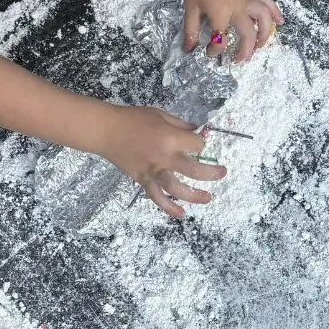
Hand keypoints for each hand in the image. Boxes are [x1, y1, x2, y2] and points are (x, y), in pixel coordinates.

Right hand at [99, 106, 224, 217]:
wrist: (107, 131)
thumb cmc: (133, 119)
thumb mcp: (160, 114)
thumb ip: (179, 125)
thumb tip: (194, 132)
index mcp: (170, 138)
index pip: (197, 145)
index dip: (201, 143)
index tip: (197, 143)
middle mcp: (165, 158)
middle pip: (194, 170)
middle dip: (211, 173)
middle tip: (222, 173)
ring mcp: (154, 172)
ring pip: (177, 189)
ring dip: (194, 196)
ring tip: (208, 198)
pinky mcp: (143, 181)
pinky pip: (157, 198)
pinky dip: (169, 208)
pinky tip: (181, 214)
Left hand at [182, 0, 282, 63]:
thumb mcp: (190, 5)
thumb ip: (191, 29)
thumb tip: (188, 49)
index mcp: (221, 15)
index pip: (220, 41)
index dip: (214, 51)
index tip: (207, 52)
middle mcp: (237, 10)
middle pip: (248, 35)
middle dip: (244, 51)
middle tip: (238, 60)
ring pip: (263, 19)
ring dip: (264, 35)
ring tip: (261, 46)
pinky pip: (265, 1)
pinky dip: (274, 11)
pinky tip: (280, 20)